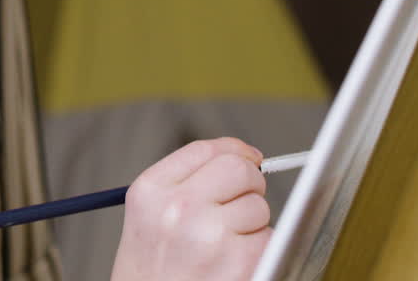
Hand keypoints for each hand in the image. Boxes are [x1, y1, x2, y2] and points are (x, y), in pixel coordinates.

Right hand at [109, 137, 271, 280]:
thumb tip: (242, 158)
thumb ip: (184, 183)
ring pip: (259, 207)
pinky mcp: (241, 261)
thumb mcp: (147, 217)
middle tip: (240, 204)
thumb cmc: (150, 273)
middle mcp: (179, 207)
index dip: (235, 151)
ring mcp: (211, 234)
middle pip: (239, 169)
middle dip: (250, 184)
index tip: (248, 158)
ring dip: (252, 225)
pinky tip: (233, 264)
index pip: (206, 149)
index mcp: (150, 190)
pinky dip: (261, 251)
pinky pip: (270, 238)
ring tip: (224, 247)